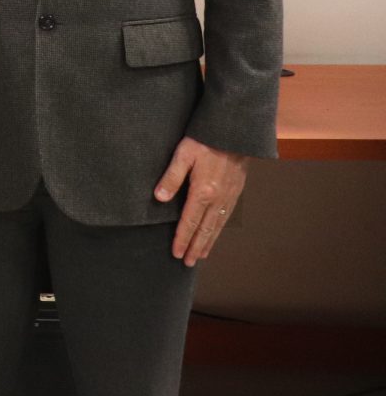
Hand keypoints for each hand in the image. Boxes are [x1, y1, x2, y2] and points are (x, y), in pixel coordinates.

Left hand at [155, 136, 248, 265]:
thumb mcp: (182, 155)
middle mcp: (218, 199)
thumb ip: (171, 177)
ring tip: (200, 256)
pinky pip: (226, 217)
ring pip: (217, 226)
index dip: (182, 239)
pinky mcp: (235, 192)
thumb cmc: (204, 141)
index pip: (189, 222)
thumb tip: (159, 198)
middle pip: (205, 230)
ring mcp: (229, 197)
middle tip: (186, 262)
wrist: (234, 133)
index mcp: (203, 191)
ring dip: (208, 243)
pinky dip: (218, 231)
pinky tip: (214, 235)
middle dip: (195, 247)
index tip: (175, 253)